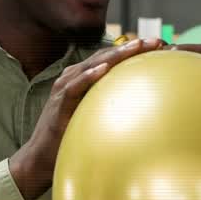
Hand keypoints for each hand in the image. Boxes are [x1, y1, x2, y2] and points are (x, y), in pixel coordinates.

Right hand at [9, 37, 171, 199]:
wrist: (41, 158)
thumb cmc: (70, 138)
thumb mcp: (95, 117)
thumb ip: (112, 106)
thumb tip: (144, 108)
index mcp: (84, 79)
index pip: (112, 59)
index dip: (134, 51)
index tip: (159, 46)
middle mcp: (73, 78)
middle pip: (105, 57)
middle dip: (131, 48)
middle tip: (156, 42)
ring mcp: (64, 89)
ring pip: (92, 66)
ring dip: (114, 55)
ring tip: (136, 47)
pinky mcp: (59, 103)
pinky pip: (74, 87)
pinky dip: (88, 76)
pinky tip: (103, 69)